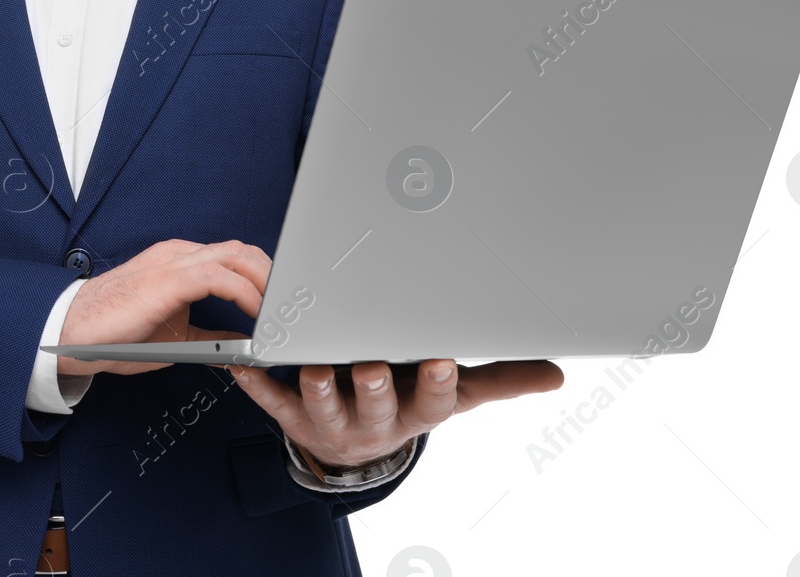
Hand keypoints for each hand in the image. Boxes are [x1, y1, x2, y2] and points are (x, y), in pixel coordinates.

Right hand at [57, 239, 265, 376]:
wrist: (70, 334)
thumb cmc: (114, 337)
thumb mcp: (175, 339)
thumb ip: (208, 337)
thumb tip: (240, 347)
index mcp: (179, 263)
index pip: (233, 257)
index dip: (263, 276)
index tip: (283, 302)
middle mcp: (179, 255)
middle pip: (242, 250)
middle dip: (273, 275)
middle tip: (292, 307)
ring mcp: (173, 262)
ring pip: (236, 256)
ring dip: (266, 282)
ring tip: (282, 311)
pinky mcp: (168, 278)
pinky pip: (219, 276)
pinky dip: (245, 293)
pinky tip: (257, 315)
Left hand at [225, 358, 563, 468]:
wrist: (359, 441)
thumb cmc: (412, 397)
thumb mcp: (457, 392)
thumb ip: (503, 378)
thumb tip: (557, 373)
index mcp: (418, 409)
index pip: (434, 402)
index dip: (437, 383)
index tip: (441, 359)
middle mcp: (377, 419)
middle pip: (376, 402)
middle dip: (374, 384)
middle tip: (371, 362)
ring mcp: (333, 420)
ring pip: (323, 405)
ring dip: (317, 385)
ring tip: (312, 364)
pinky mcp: (294, 417)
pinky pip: (271, 401)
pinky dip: (256, 384)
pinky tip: (242, 364)